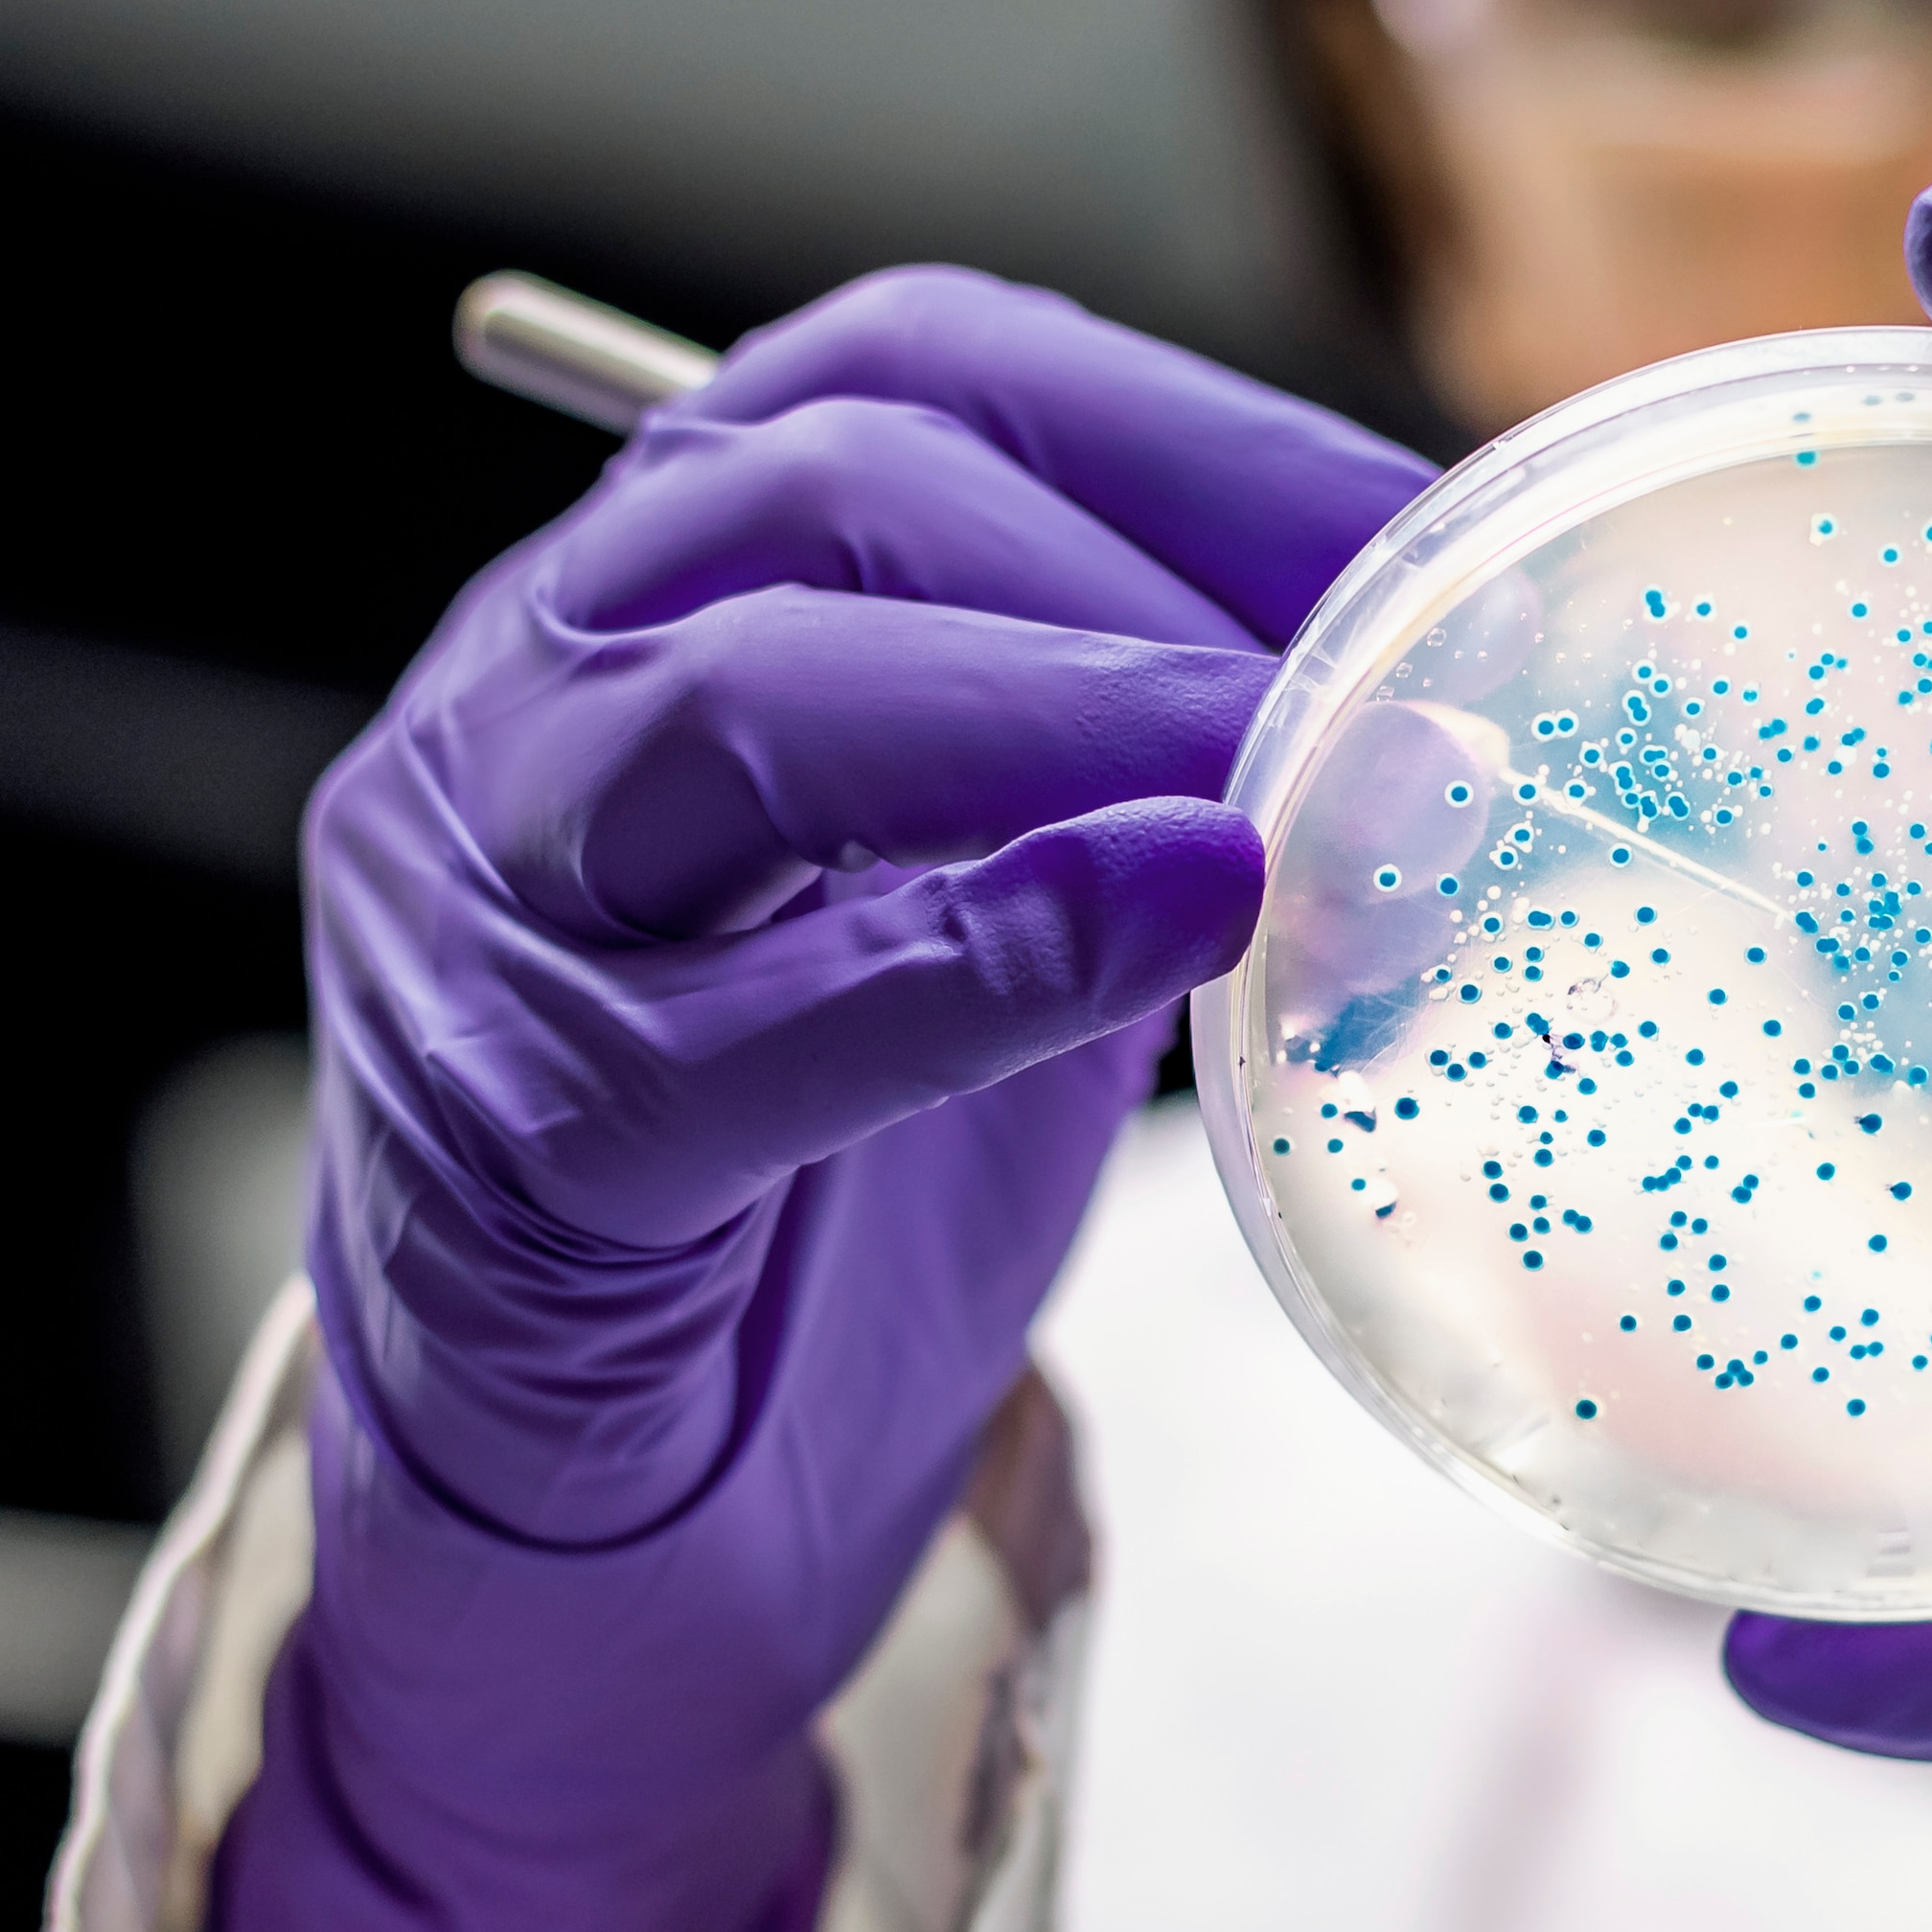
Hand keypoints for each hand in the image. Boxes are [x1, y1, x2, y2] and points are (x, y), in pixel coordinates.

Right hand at [206, 268, 1430, 1931]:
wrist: (593, 1556)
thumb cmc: (810, 1222)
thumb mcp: (1009, 928)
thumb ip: (1153, 792)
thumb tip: (1452, 709)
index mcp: (646, 600)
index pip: (900, 375)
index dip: (1184, 426)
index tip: (1425, 531)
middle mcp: (519, 703)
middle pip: (821, 491)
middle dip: (1147, 563)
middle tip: (1393, 675)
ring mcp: (479, 916)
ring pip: (740, 701)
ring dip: (1070, 712)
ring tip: (1295, 782)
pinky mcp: (510, 1147)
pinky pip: (742, 1020)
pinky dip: (984, 948)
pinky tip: (1181, 915)